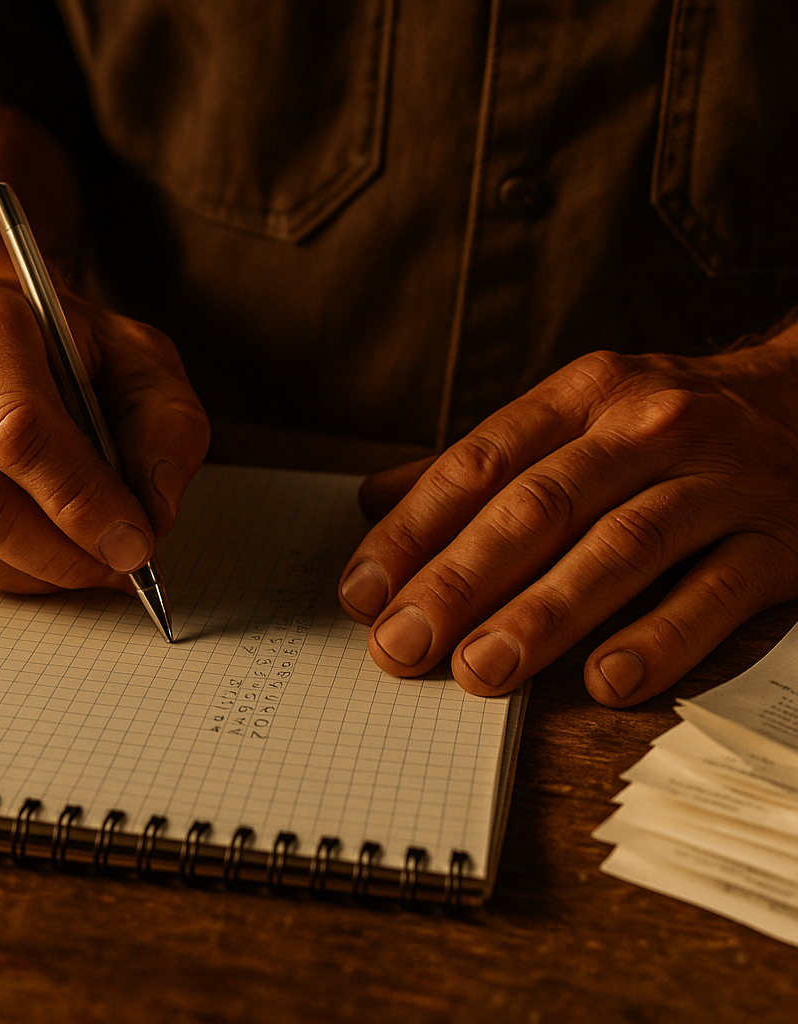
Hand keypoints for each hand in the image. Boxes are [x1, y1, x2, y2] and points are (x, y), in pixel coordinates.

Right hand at [0, 277, 208, 591]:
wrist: (12, 344)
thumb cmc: (80, 356)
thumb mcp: (146, 367)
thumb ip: (167, 429)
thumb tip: (153, 511)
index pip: (15, 427)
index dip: (79, 496)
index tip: (134, 539)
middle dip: (63, 547)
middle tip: (123, 561)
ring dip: (43, 569)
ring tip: (98, 561)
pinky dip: (14, 574)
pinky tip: (55, 558)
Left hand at [338, 334, 797, 705]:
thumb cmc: (666, 426)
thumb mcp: (575, 418)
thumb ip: (477, 464)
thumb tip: (372, 500)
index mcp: (584, 396)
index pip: (479, 464)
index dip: (414, 530)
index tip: (362, 593)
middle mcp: (647, 429)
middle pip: (539, 508)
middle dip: (460, 581)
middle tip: (401, 646)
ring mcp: (717, 484)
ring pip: (619, 549)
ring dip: (543, 615)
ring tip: (479, 671)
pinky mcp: (782, 544)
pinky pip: (717, 594)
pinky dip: (660, 639)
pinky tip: (606, 682)